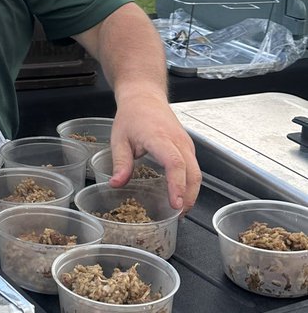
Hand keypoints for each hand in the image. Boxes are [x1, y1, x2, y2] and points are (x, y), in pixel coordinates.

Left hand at [108, 93, 201, 211]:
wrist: (144, 96)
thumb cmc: (132, 116)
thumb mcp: (119, 139)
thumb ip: (120, 163)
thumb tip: (116, 184)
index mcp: (160, 138)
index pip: (175, 164)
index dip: (177, 185)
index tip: (175, 204)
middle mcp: (178, 141)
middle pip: (192, 172)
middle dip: (188, 196)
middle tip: (178, 215)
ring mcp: (186, 144)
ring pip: (197, 172)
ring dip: (191, 192)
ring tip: (180, 210)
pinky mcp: (187, 146)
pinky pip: (194, 167)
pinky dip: (190, 183)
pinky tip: (180, 194)